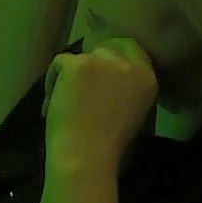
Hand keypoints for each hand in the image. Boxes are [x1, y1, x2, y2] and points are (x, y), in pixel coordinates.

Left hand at [43, 36, 159, 172]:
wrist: (87, 154)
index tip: (99, 70)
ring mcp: (103, 61)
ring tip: (66, 104)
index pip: (132, 48)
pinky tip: (53, 104)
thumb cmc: (110, 145)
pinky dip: (53, 81)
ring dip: (70, 77)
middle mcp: (129, 65)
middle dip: (90, 66)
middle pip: (104, 50)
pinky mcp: (78, 64)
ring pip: (80, 58)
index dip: (113, 54)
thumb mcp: (134, 112)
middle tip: (78, 88)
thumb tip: (108, 77)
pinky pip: (60, 63)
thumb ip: (128, 88)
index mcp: (148, 78)